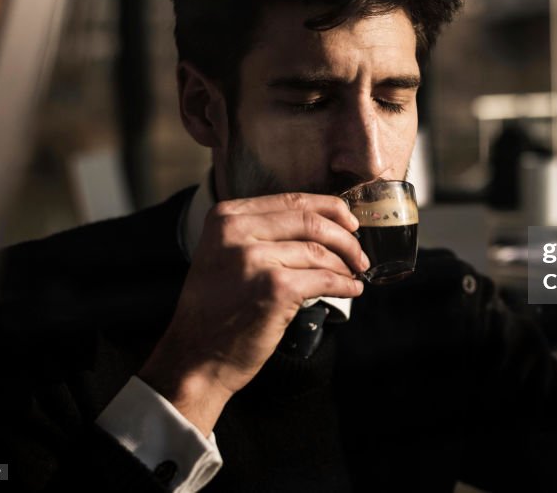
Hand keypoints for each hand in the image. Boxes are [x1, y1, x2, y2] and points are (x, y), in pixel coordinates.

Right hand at [138, 192, 366, 434]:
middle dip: (345, 237)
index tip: (350, 222)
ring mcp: (255, 259)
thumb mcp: (224, 254)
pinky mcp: (275, 288)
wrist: (197, 357)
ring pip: (320, 252)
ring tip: (353, 275)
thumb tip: (322, 221)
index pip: (291, 201)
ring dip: (345, 265)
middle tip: (359, 254)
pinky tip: (352, 290)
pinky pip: (325, 280)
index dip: (329, 208)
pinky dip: (345, 285)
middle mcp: (236, 232)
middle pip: (310, 221)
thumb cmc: (217, 308)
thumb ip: (260, 231)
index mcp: (226, 217)